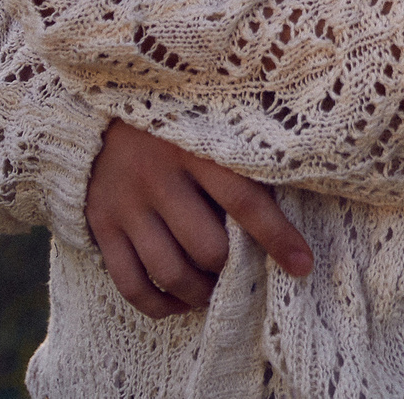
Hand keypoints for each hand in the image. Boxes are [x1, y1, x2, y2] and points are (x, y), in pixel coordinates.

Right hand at [86, 118, 316, 316]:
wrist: (101, 99)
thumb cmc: (177, 114)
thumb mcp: (212, 120)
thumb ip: (244, 155)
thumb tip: (292, 200)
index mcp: (196, 147)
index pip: (245, 201)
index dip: (277, 238)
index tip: (302, 265)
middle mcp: (158, 177)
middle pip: (207, 247)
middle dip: (231, 269)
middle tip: (244, 270)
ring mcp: (126, 204)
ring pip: (170, 271)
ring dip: (200, 293)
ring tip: (215, 290)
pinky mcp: (101, 223)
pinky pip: (130, 283)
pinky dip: (158, 304)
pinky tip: (179, 302)